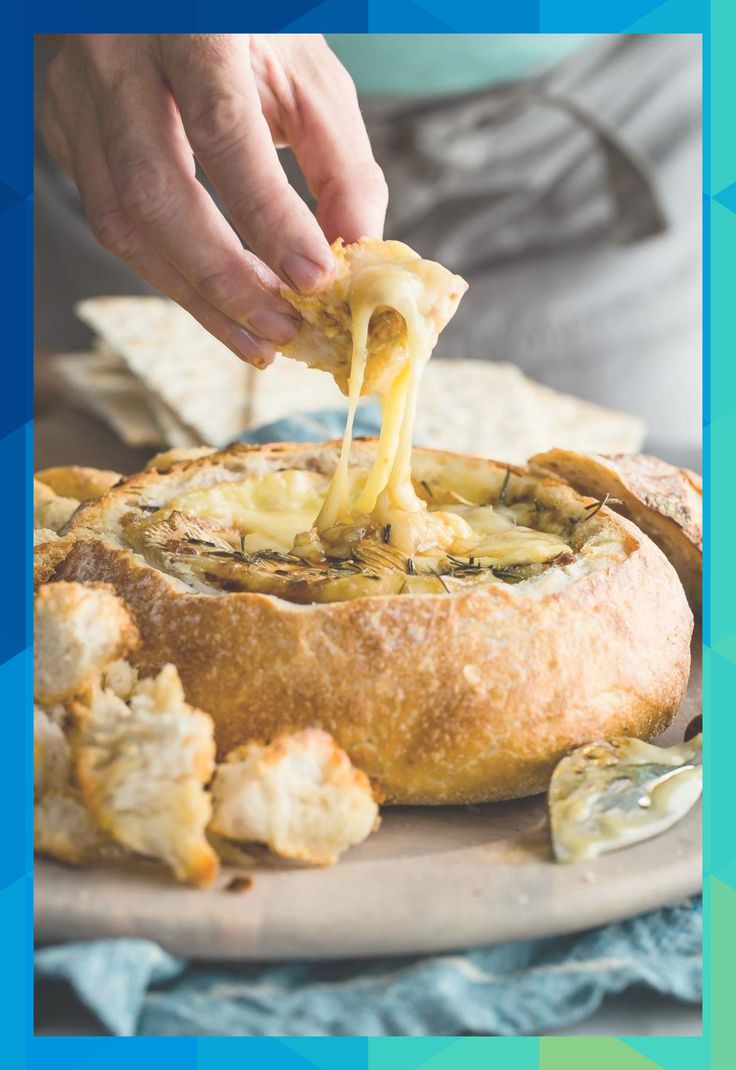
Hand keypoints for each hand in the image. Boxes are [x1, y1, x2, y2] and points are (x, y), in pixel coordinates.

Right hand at [41, 34, 387, 365]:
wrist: (160, 2)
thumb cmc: (245, 29)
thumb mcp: (305, 69)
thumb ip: (339, 157)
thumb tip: (358, 250)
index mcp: (189, 23)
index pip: (222, 129)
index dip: (268, 214)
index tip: (315, 278)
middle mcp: (115, 55)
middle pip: (154, 190)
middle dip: (223, 278)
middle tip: (282, 331)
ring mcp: (77, 95)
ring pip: (121, 220)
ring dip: (193, 295)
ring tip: (255, 339)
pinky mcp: (64, 132)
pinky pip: (110, 221)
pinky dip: (168, 273)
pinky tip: (216, 303)